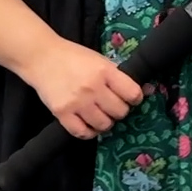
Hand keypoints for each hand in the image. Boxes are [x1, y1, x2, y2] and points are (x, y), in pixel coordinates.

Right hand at [22, 38, 143, 139]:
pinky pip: (82, 133)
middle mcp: (93, 88)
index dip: (135, 98)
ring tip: (101, 115)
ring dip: (106, 122)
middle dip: (120, 110)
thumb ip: (120, 76)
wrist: (42, 58)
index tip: (131, 99)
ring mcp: (77, 102)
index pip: (132, 93)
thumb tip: (149, 90)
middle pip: (120, 111)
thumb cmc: (74, 57)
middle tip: (113, 106)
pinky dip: (89, 132)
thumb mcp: (100, 60)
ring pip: (104, 125)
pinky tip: (88, 124)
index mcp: (105, 71)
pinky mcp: (62, 114)